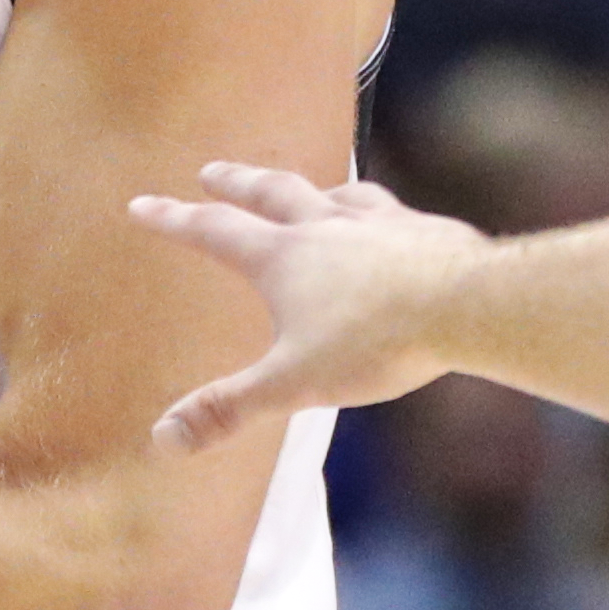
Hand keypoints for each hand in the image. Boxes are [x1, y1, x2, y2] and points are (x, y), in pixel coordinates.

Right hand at [126, 164, 492, 454]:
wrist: (466, 305)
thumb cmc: (376, 343)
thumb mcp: (293, 384)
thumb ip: (229, 408)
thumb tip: (163, 438)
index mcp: (283, 258)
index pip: (214, 231)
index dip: (173, 219)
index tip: (143, 204)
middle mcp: (323, 226)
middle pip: (270, 193)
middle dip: (235, 183)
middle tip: (211, 171)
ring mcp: (376, 222)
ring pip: (331, 192)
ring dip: (309, 188)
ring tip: (307, 188)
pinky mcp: (422, 230)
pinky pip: (388, 209)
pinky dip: (372, 208)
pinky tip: (385, 216)